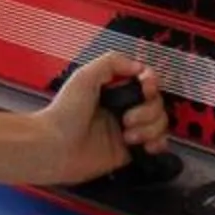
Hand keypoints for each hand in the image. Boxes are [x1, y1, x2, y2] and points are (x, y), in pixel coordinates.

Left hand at [33, 52, 169, 185]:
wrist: (55, 147)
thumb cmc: (64, 112)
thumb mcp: (84, 76)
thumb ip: (111, 62)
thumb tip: (139, 66)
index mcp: (113, 89)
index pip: (145, 82)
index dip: (151, 84)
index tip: (146, 88)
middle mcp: (122, 108)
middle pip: (156, 103)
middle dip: (148, 110)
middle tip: (127, 118)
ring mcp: (127, 130)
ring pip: (159, 123)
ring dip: (150, 128)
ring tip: (128, 135)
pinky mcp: (129, 151)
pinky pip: (156, 145)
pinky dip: (157, 144)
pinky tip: (146, 145)